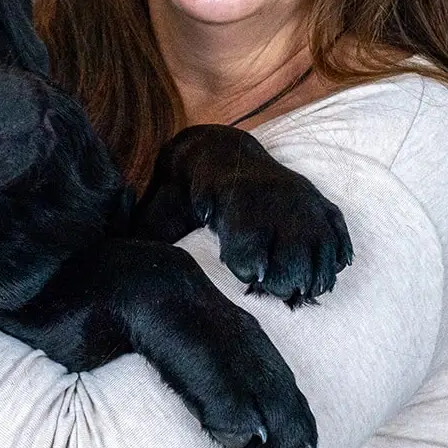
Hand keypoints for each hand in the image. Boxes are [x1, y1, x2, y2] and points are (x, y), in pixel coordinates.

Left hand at [134, 124, 351, 306]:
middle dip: (282, 281)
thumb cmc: (182, 196)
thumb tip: (110, 270)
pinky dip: (334, 258)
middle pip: (292, 254)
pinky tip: (324, 277)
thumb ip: (142, 240)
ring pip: (319, 247)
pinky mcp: (318, 203)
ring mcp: (301, 200)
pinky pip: (338, 234)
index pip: (250, 244)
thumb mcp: (159, 212)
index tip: (244, 277)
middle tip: (268, 292)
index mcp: (232, 200)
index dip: (248, 267)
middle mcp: (273, 198)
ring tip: (295, 294)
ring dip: (311, 276)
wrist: (218, 154)